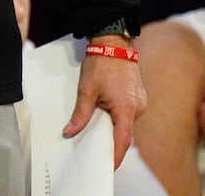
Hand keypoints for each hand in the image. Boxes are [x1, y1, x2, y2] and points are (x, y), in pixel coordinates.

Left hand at [64, 37, 146, 167]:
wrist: (113, 44)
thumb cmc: (100, 65)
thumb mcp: (86, 91)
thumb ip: (80, 114)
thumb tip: (70, 132)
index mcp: (126, 108)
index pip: (122, 140)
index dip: (116, 155)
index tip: (109, 166)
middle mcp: (138, 108)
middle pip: (125, 132)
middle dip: (112, 141)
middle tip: (96, 149)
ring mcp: (141, 102)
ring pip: (126, 122)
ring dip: (114, 126)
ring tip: (96, 131)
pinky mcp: (140, 97)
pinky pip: (129, 113)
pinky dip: (118, 117)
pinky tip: (105, 115)